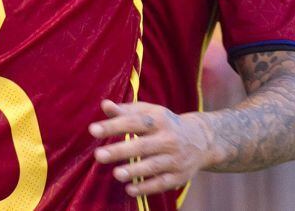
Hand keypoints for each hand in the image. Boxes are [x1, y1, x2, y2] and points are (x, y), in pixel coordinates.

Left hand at [89, 100, 212, 196]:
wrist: (201, 140)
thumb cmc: (164, 124)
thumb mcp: (149, 112)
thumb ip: (126, 111)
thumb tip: (104, 105)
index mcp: (159, 119)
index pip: (134, 122)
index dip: (113, 125)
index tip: (93, 130)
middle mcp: (168, 138)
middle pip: (142, 145)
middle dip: (120, 150)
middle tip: (98, 155)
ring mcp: (175, 159)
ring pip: (153, 166)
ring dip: (134, 171)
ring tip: (116, 174)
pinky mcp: (179, 176)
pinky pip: (162, 183)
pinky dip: (146, 188)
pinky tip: (130, 189)